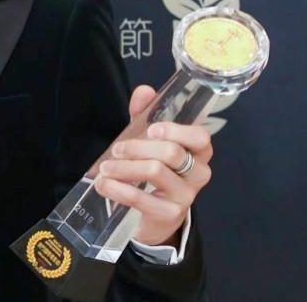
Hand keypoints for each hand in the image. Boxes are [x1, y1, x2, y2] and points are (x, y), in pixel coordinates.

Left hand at [93, 84, 212, 246]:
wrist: (155, 215)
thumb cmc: (154, 169)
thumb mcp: (149, 141)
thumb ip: (145, 114)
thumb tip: (145, 91)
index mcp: (198, 152)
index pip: (201, 138)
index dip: (176, 131)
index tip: (152, 129)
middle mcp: (198, 174)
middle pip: (172, 152)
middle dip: (137, 147)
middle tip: (116, 150)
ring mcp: (186, 196)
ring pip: (155, 171)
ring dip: (124, 167)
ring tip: (105, 169)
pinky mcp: (169, 214)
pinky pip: (142, 199)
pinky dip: (118, 189)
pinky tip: (104, 185)